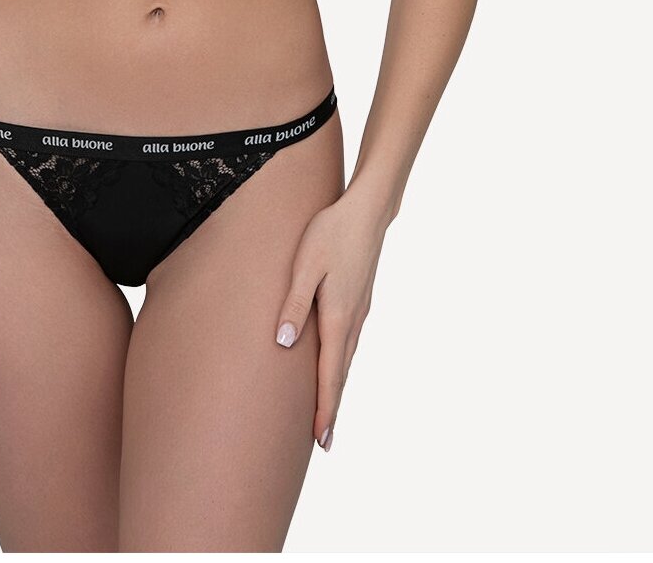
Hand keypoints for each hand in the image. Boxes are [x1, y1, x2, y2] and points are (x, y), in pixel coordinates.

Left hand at [273, 183, 390, 451]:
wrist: (368, 211)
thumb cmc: (331, 233)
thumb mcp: (304, 265)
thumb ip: (293, 304)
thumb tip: (284, 345)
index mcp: (337, 316)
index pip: (329, 373)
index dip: (325, 408)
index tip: (321, 440)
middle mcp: (352, 319)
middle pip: (341, 372)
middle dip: (331, 406)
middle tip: (324, 441)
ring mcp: (360, 310)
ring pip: (347, 357)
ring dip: (336, 386)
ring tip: (327, 410)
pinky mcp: (360, 299)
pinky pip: (350, 341)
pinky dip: (342, 363)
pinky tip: (336, 364)